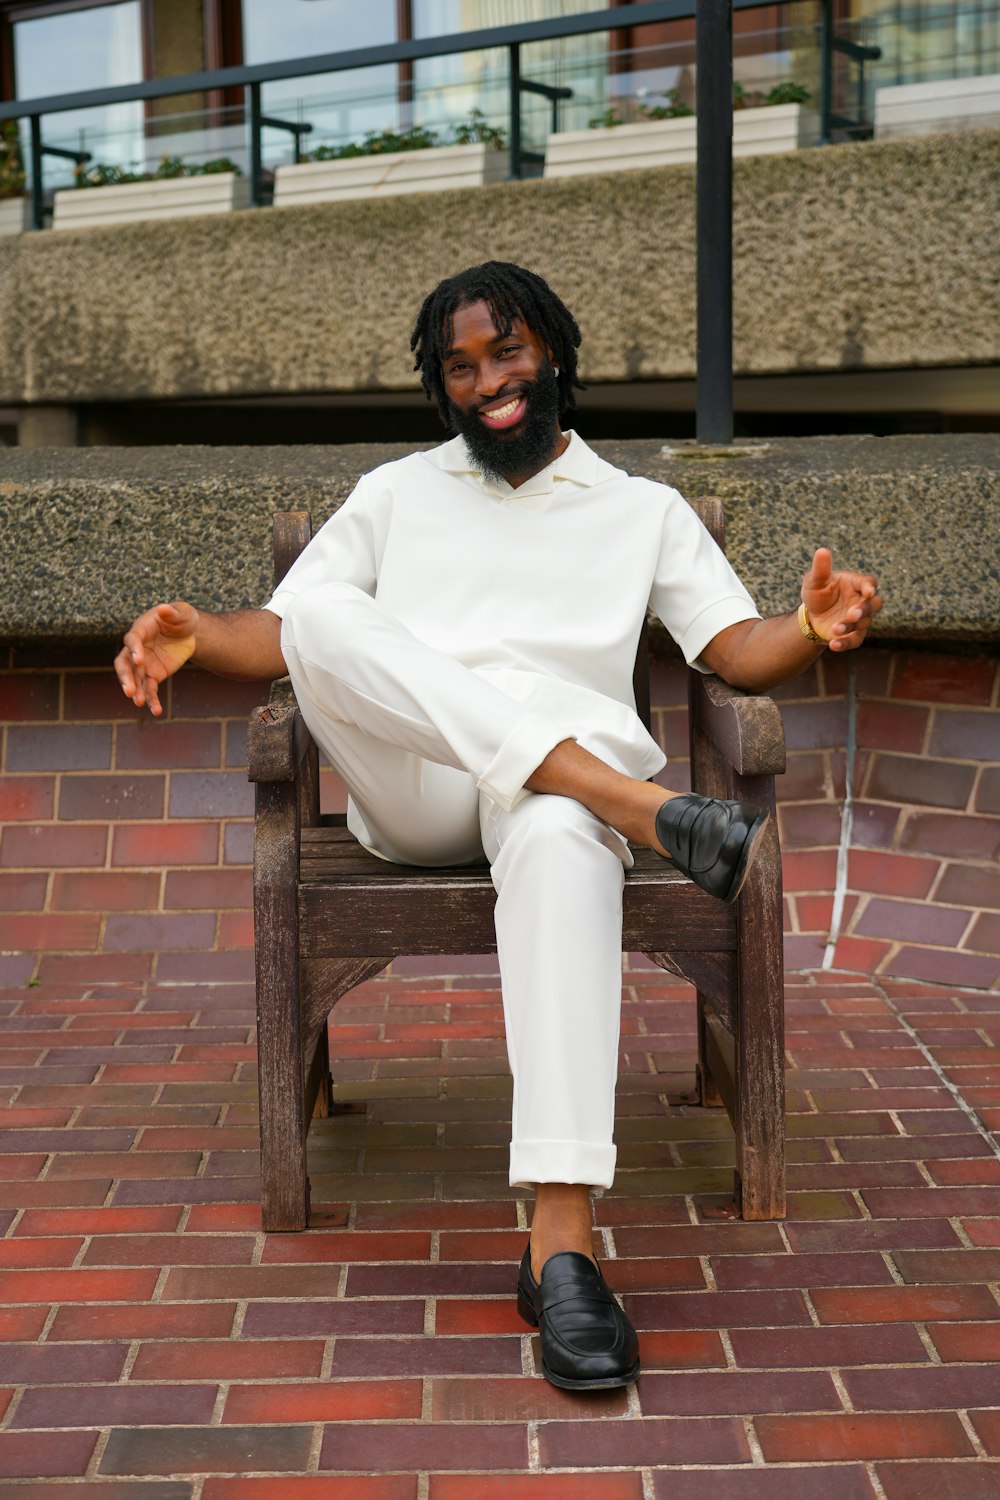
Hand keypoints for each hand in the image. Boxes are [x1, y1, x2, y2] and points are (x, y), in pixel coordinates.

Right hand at [114, 601, 198, 715]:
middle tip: (128, 690)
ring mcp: (143, 664)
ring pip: (135, 680)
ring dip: (135, 691)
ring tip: (138, 702)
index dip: (134, 649)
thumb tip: (164, 609)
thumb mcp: (182, 613)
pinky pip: (149, 689)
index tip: (139, 660)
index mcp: (141, 630)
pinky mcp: (153, 675)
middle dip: (126, 677)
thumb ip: (172, 612)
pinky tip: (156, 711)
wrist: (189, 633)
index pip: (132, 640)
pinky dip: (152, 700)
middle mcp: (137, 649)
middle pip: (125, 664)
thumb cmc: (182, 618)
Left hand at [802, 547, 881, 651]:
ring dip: (850, 627)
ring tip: (834, 629)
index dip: (869, 587)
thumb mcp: (814, 581)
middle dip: (864, 609)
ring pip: (863, 623)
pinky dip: (845, 644)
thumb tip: (822, 550)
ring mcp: (860, 619)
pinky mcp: (854, 634)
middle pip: (874, 604)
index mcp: (856, 584)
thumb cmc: (817, 593)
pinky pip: (855, 640)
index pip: (869, 583)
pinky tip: (833, 645)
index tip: (867, 591)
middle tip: (852, 614)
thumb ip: (820, 569)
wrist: (811, 615)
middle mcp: (861, 601)